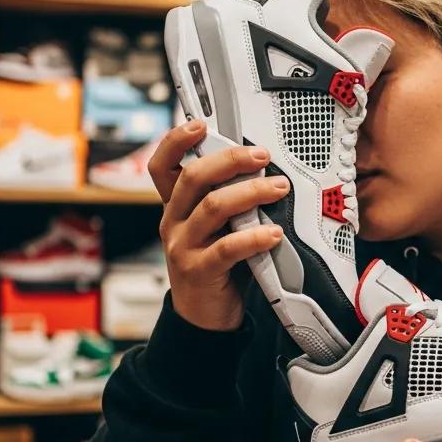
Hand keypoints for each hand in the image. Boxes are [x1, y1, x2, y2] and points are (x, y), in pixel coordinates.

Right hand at [148, 121, 289, 331]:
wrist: (203, 316)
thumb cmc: (216, 265)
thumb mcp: (215, 227)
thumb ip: (227, 201)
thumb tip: (261, 170)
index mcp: (176, 207)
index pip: (162, 166)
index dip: (175, 142)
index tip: (200, 125)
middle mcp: (174, 222)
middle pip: (193, 178)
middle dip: (230, 161)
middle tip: (262, 156)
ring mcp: (183, 246)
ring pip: (213, 207)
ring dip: (250, 193)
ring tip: (279, 189)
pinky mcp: (199, 270)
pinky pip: (227, 248)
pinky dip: (254, 237)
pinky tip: (274, 233)